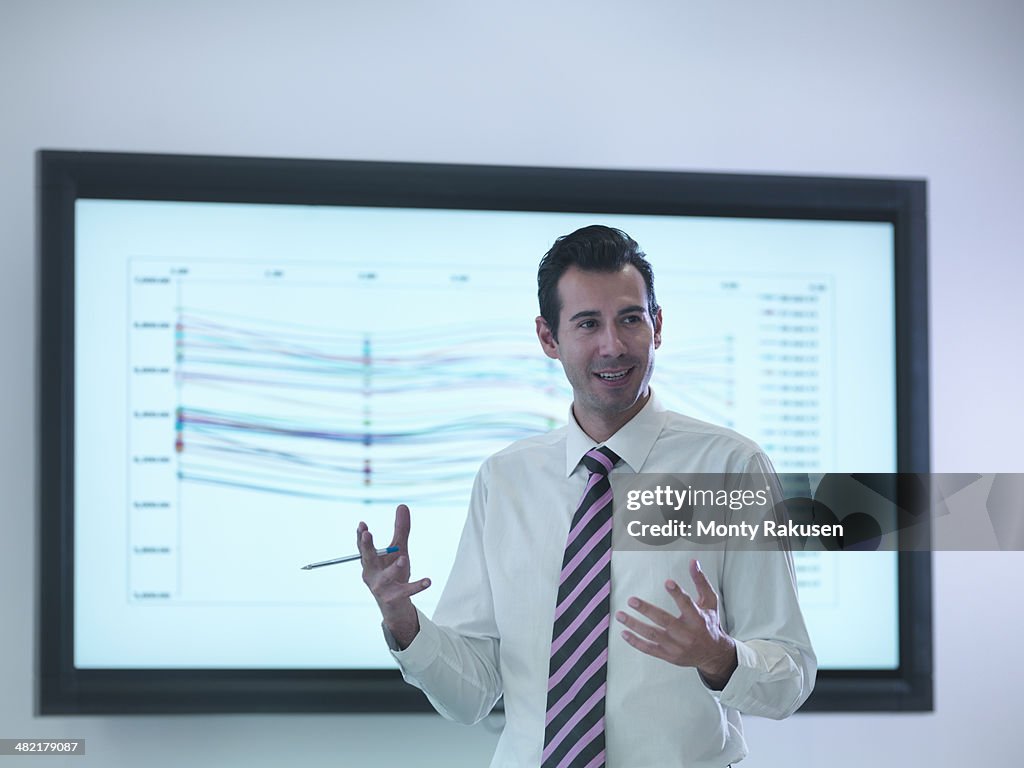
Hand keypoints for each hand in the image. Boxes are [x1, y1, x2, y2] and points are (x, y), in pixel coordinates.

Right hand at [358, 504, 430, 648]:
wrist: (395, 605)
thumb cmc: (394, 573)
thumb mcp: (399, 550)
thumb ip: (401, 530)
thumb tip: (402, 505)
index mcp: (370, 562)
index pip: (363, 548)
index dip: (361, 536)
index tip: (362, 524)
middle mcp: (371, 574)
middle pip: (368, 559)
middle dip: (367, 547)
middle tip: (367, 534)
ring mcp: (381, 587)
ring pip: (386, 577)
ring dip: (394, 568)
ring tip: (404, 558)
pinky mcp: (393, 598)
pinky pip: (406, 591)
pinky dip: (417, 586)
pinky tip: (428, 581)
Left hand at [615, 559, 737, 688]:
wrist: (713, 654)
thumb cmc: (709, 624)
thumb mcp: (710, 602)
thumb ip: (701, 582)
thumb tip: (693, 562)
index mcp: (698, 619)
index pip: (687, 605)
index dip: (678, 594)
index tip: (667, 582)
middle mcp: (687, 634)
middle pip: (665, 621)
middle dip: (647, 610)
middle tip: (632, 600)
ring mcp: (677, 646)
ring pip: (653, 635)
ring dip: (634, 625)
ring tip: (620, 615)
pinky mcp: (669, 655)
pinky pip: (649, 649)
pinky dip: (635, 642)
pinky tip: (624, 633)